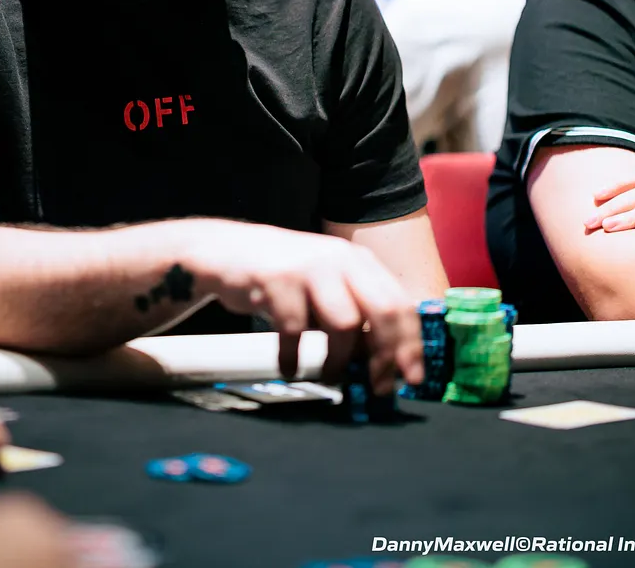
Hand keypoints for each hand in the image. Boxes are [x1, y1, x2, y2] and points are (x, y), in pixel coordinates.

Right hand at [184, 222, 422, 394]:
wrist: (222, 249)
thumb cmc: (282, 276)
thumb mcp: (325, 287)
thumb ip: (354, 315)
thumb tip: (381, 361)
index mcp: (359, 261)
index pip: (400, 304)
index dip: (411, 344)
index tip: (412, 377)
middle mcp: (340, 258)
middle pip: (383, 310)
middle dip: (387, 355)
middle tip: (380, 386)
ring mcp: (309, 266)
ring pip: (344, 323)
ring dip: (339, 361)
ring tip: (331, 378)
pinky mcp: (277, 279)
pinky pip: (295, 330)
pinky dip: (293, 357)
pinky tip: (289, 367)